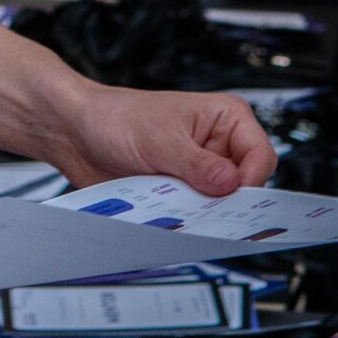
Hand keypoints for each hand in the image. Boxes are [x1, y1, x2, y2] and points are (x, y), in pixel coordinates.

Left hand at [42, 82, 277, 197]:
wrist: (76, 132)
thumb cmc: (116, 118)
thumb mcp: (160, 139)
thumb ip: (198, 165)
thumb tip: (231, 185)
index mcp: (227, 119)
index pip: (261, 156)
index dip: (249, 181)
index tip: (227, 196)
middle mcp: (220, 146)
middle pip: (246, 187)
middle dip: (225, 201)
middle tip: (202, 210)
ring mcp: (202, 171)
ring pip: (222, 205)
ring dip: (202, 212)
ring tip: (176, 208)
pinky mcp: (184, 192)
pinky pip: (197, 215)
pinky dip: (185, 219)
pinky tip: (168, 216)